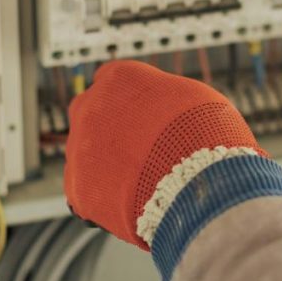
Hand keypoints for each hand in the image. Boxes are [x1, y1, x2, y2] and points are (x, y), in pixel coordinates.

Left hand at [64, 60, 264, 248]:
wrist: (197, 185)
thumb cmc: (205, 136)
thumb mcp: (192, 97)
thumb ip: (162, 95)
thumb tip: (158, 105)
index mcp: (118, 77)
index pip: (111, 79)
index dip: (128, 99)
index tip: (142, 114)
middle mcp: (89, 106)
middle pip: (92, 113)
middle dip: (110, 128)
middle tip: (139, 148)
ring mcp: (79, 148)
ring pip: (85, 154)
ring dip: (107, 164)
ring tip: (141, 182)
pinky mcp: (77, 189)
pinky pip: (85, 190)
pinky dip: (104, 197)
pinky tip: (130, 203)